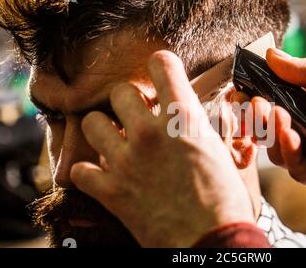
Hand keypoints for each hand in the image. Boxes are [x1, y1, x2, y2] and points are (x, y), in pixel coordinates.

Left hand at [70, 51, 253, 246]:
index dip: (161, 65)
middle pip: (120, 92)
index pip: (162, 64)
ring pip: (92, 123)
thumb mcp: (221, 154)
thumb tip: (192, 115)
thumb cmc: (224, 201)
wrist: (212, 241)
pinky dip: (89, 172)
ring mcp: (126, 161)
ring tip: (116, 142)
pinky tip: (103, 176)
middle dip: (129, 101)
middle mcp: (149, 132)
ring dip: (104, 130)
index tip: (161, 74)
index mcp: (183, 119)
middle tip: (139, 117)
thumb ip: (201, 128)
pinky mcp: (111, 191)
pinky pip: (80, 170)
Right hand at [262, 48, 305, 197]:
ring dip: (273, 135)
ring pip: (280, 153)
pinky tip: (294, 139)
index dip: (255, 98)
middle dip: (259, 118)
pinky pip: (301, 172)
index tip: (241, 89)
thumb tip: (272, 55)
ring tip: (277, 116)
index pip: (274, 103)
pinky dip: (293, 156)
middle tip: (258, 104)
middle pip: (270, 131)